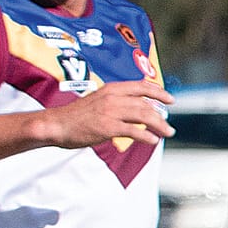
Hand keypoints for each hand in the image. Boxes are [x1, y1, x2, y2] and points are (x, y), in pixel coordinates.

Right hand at [39, 77, 173, 149]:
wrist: (56, 124)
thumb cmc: (76, 115)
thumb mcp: (98, 100)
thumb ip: (116, 102)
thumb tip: (137, 111)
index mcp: (111, 89)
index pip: (141, 87)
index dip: (158, 92)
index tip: (171, 99)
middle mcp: (113, 98)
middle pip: (146, 105)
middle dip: (161, 116)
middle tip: (169, 126)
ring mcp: (110, 112)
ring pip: (143, 116)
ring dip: (159, 125)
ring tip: (167, 133)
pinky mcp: (108, 127)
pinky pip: (133, 131)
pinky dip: (146, 136)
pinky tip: (153, 140)